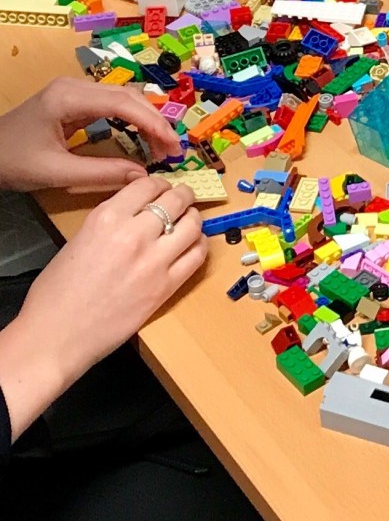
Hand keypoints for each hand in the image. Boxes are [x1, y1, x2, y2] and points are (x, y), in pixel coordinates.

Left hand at [0, 78, 180, 191]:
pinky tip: (143, 137)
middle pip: (129, 97)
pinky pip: (114, 105)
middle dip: (155, 122)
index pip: (123, 104)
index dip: (153, 124)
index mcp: (69, 97)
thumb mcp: (57, 172)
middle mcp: (75, 86)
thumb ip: (102, 173)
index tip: (172, 146)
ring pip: (125, 98)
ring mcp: (75, 90)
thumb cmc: (12, 161)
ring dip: (147, 120)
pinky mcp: (75, 100)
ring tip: (162, 147)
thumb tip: (143, 177)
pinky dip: (133, 120)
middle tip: (173, 150)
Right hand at [0, 177, 206, 439]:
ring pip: (192, 225)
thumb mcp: (79, 240)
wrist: (56, 337)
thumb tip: (137, 212)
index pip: (147, 185)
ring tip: (190, 219)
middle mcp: (133, 234)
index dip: (159, 184)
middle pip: (175, 200)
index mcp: (106, 219)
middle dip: (182, 195)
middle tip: (183, 197)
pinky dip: (200, 244)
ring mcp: (154, 261)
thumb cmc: (56, 293)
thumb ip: (111, 222)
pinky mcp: (166, 286)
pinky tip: (195, 244)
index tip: (162, 187)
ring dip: (194, 218)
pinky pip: (197, 256)